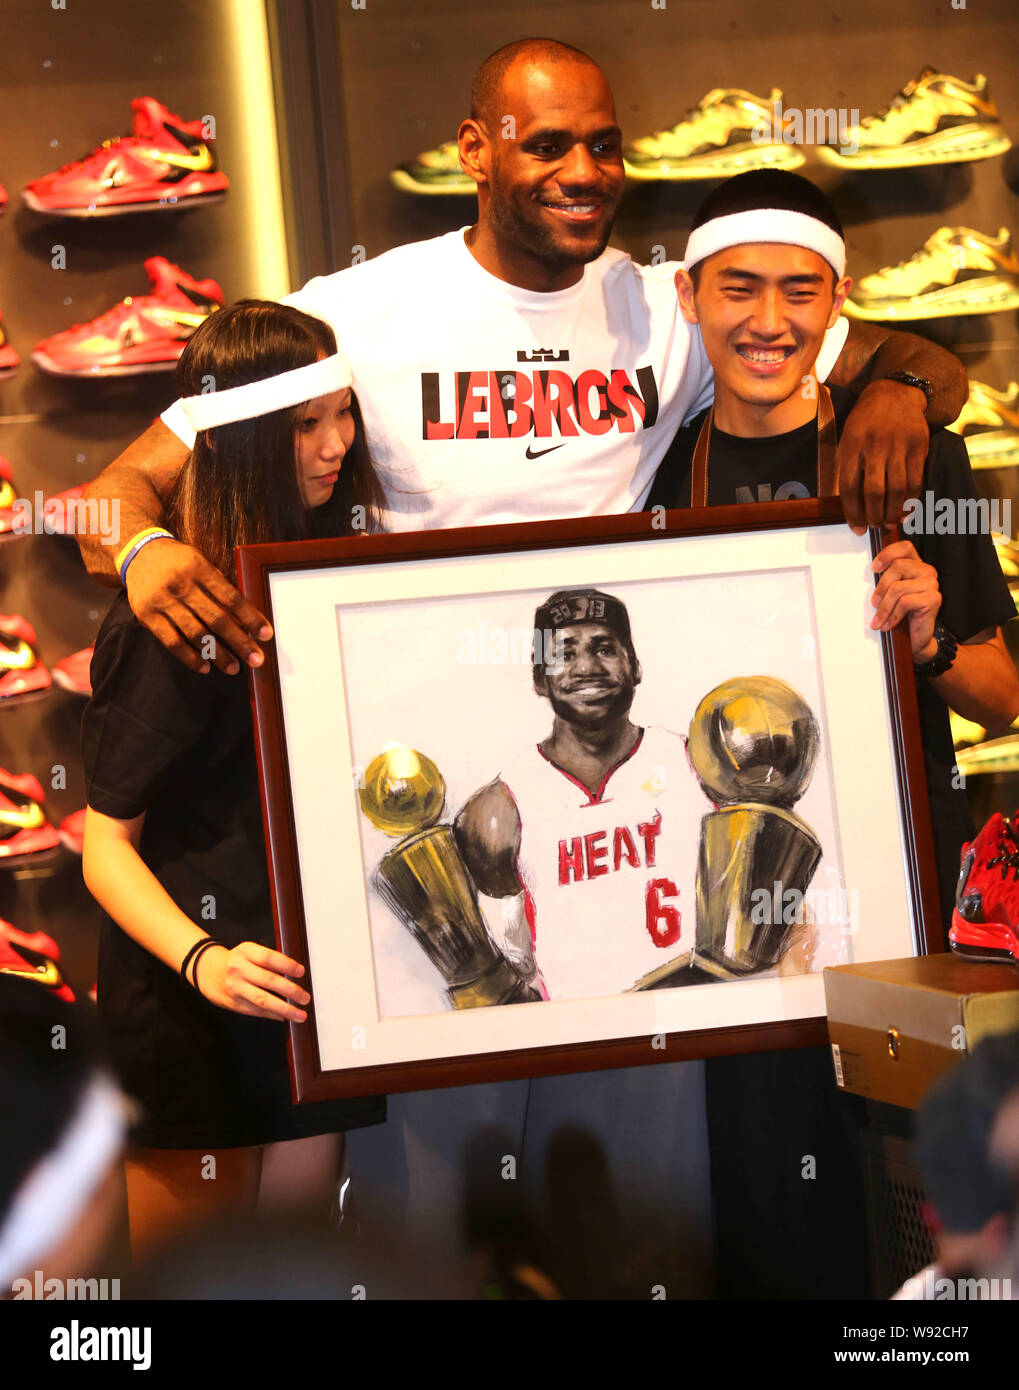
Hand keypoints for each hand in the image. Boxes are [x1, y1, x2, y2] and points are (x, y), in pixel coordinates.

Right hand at [125, 538, 271, 674]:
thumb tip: (244, 618)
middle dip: (239, 642)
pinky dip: (190, 657)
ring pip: (195, 634)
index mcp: (199, 568)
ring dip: (217, 654)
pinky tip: (205, 667)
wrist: (139, 552)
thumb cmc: (179, 561)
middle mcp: (181, 585)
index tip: (266, 634)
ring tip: (234, 668)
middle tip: (257, 660)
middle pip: (216, 619)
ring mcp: (162, 601)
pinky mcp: (147, 616)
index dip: (251, 618)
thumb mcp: (201, 562)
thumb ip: (219, 587)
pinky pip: (172, 642)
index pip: (231, 598)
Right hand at [194, 941, 310, 1020]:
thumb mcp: (249, 952)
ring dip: (284, 1009)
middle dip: (291, 991)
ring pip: (263, 1000)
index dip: (286, 965)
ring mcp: (236, 988)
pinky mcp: (234, 1003)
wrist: (207, 971)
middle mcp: (239, 969)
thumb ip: (269, 960)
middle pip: (268, 980)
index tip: (301, 972)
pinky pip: (257, 1011)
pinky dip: (273, 1015)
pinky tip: (284, 1016)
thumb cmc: (236, 961)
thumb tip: (295, 974)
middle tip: (305, 997)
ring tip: (300, 1014)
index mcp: (246, 952)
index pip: (268, 958)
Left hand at [838, 379, 928, 533]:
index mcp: (852, 445)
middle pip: (874, 491)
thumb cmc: (866, 422)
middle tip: (874, 526)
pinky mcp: (919, 446)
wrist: (895, 393)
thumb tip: (850, 507)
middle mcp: (875, 445)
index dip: (853, 512)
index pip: (849, 487)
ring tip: (890, 522)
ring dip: (893, 512)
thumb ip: (847, 468)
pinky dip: (911, 501)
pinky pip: (916, 480)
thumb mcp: (848, 438)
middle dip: (874, 515)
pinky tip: (906, 510)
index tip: (857, 528)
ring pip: (897, 489)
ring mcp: (899, 445)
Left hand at [871, 539, 941, 659]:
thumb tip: (870, 573)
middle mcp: (927, 571)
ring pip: (899, 587)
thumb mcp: (892, 594)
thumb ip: (887, 580)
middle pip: (898, 567)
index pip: (905, 547)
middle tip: (874, 603)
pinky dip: (893, 615)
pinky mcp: (933, 599)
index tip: (874, 568)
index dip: (888, 553)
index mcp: (916, 565)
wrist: (918, 637)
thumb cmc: (904, 614)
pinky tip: (888, 624)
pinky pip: (905, 602)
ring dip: (884, 607)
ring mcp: (932, 585)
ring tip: (878, 619)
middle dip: (881, 587)